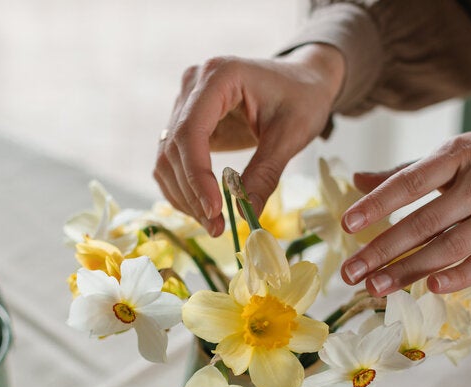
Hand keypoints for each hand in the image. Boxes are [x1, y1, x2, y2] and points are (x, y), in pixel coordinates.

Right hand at [154, 44, 344, 235]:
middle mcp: (194, 85)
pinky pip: (173, 161)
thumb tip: (244, 214)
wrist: (303, 82)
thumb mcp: (292, 135)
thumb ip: (265, 173)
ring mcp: (185, 103)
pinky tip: (204, 209)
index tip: (214, 210)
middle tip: (217, 228)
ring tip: (213, 224)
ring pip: (167, 158)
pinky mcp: (186, 122)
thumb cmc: (302, 99)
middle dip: (192, 194)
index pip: (191, 131)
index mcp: (220, 75)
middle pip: (174, 148)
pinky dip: (183, 189)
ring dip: (184, 196)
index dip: (197, 175)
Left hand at [340, 132, 470, 294]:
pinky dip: (458, 277)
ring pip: (448, 248)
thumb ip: (409, 170)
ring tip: (375, 288)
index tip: (347, 224)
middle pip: (423, 223)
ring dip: (409, 271)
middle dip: (382, 250)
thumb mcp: (463, 152)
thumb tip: (358, 179)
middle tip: (349, 272)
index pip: (411, 182)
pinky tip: (432, 289)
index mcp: (461, 157)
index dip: (377, 203)